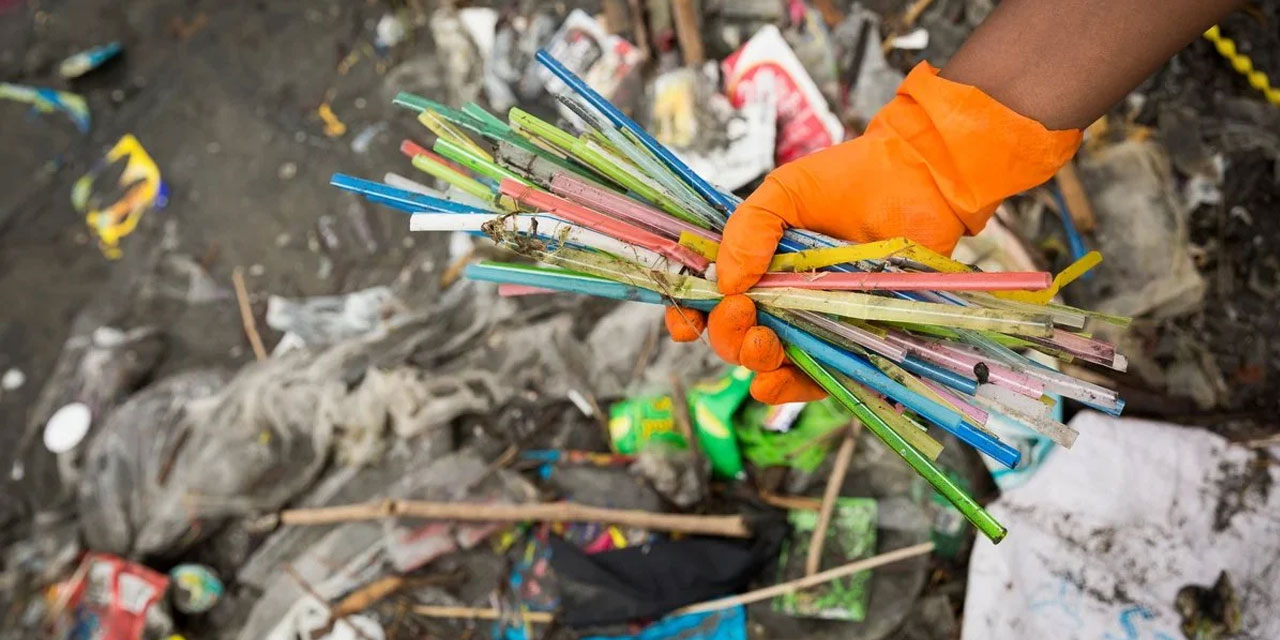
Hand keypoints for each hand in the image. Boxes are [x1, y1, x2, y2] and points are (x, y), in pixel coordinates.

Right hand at [667, 62, 1080, 403]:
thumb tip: (725, 281)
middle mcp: (777, 301)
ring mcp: (813, 325)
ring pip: (768, 364)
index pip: (707, 303)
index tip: (687, 322)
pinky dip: (793, 387)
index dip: (688, 319)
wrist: (916, 181)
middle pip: (733, 339)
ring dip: (753, 361)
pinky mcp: (850, 343)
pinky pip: (816, 378)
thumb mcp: (784, 192)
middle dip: (727, 334)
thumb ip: (749, 228)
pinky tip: (776, 378)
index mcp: (752, 267)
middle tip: (743, 310)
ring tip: (764, 341)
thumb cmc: (849, 181)